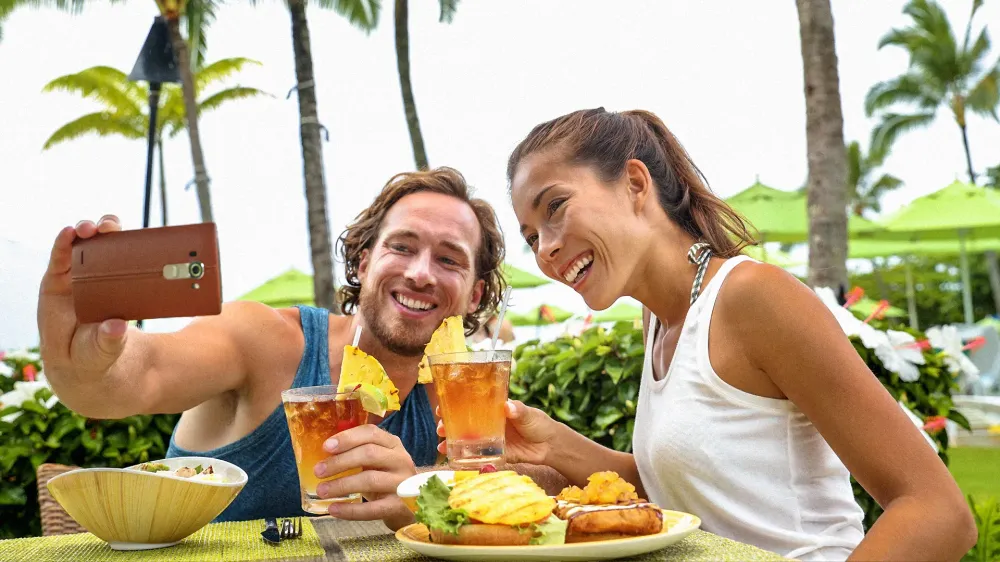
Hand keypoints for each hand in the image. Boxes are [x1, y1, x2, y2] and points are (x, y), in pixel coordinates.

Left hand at [38, 216, 128, 379]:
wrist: (102, 365)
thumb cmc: (88, 360)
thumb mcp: (95, 356)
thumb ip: (104, 343)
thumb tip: (117, 326)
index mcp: (58, 296)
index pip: (57, 263)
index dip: (63, 245)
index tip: (72, 232)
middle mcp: (76, 282)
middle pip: (80, 247)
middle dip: (90, 232)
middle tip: (104, 227)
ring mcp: (97, 281)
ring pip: (102, 248)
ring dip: (110, 233)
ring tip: (116, 226)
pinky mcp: (117, 283)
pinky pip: (123, 261)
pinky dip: (131, 248)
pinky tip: (141, 241)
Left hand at [314, 424, 416, 529]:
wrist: (412, 504)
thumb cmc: (386, 476)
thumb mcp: (377, 459)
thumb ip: (357, 452)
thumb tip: (323, 455)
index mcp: (393, 444)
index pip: (371, 433)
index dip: (347, 438)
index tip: (326, 447)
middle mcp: (401, 460)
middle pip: (369, 454)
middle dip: (340, 462)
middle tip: (318, 471)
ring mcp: (402, 484)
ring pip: (370, 480)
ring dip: (342, 485)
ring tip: (322, 491)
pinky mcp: (399, 506)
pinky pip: (373, 509)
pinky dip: (351, 510)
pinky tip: (334, 509)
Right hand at [436, 400, 560, 465]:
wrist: (550, 446)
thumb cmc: (539, 423)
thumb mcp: (528, 414)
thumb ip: (518, 411)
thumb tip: (508, 407)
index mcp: (493, 409)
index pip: (470, 404)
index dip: (454, 405)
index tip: (441, 408)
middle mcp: (488, 423)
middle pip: (463, 423)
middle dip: (448, 425)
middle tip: (439, 429)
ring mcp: (490, 439)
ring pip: (466, 440)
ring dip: (452, 442)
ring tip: (441, 446)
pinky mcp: (495, 454)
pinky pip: (477, 456)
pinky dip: (465, 459)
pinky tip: (454, 460)